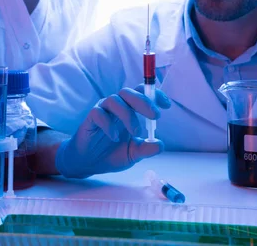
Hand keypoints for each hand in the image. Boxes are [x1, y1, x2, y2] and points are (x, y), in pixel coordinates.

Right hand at [55, 86, 170, 178]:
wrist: (89, 163)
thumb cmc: (112, 153)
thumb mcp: (134, 153)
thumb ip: (146, 149)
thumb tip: (160, 145)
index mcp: (129, 110)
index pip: (142, 94)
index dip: (154, 95)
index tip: (167, 105)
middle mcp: (117, 106)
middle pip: (128, 92)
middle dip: (144, 101)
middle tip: (155, 115)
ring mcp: (103, 111)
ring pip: (114, 100)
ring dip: (128, 115)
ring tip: (135, 132)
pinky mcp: (90, 118)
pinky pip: (98, 113)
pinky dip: (108, 124)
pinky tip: (114, 137)